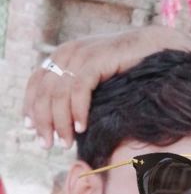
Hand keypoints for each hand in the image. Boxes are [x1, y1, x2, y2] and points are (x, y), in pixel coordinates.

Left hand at [23, 26, 190, 149]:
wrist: (157, 49)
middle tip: (47, 144)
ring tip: (65, 142)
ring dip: (60, 122)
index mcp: (65, 55)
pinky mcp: (97, 59)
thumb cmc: (132, 69)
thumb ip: (81, 92)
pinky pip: (79, 89)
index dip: (31, 107)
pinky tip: (82, 127)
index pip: (37, 82)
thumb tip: (68, 122)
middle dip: (42, 121)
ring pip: (58, 93)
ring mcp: (81, 54)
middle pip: (43, 91)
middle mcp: (68, 52)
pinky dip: (78, 110)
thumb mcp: (100, 80)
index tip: (33, 130)